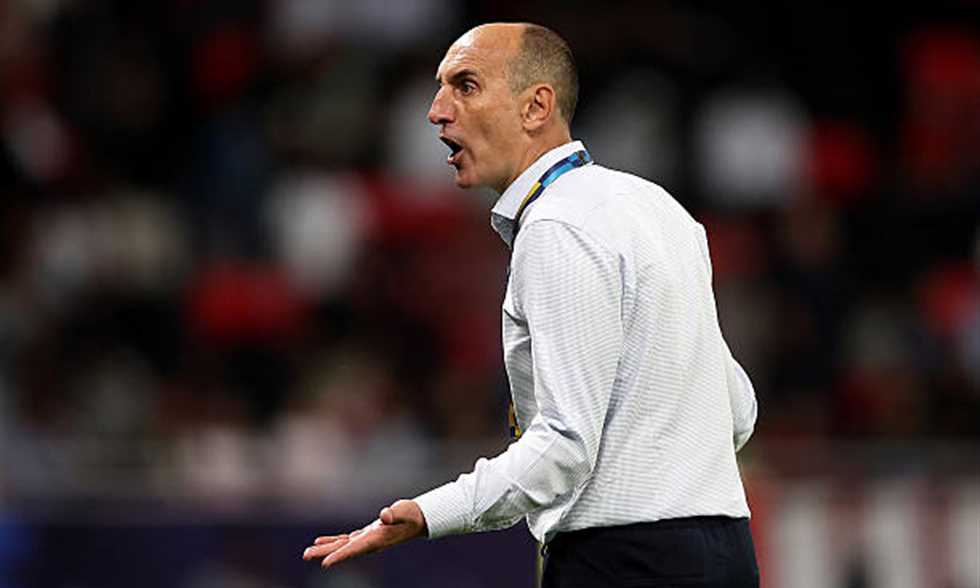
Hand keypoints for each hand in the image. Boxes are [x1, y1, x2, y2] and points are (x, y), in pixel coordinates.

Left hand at [302, 499, 426, 569]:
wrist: (418, 520)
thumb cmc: (411, 514)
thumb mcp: (404, 510)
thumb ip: (394, 513)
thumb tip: (384, 516)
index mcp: (376, 538)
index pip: (355, 548)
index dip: (340, 556)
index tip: (324, 563)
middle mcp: (369, 542)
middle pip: (343, 550)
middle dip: (325, 553)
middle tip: (305, 556)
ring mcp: (366, 540)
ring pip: (342, 546)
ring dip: (325, 549)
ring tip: (307, 553)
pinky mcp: (365, 535)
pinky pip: (345, 541)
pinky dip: (333, 541)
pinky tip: (320, 542)